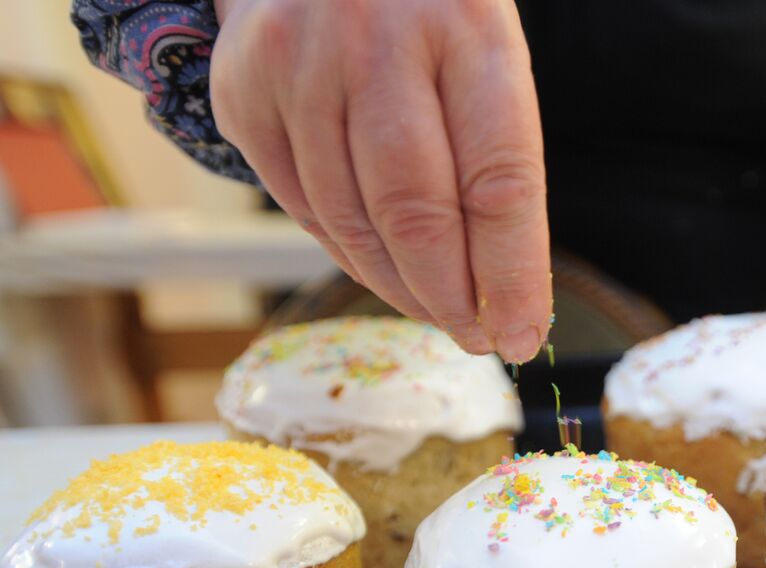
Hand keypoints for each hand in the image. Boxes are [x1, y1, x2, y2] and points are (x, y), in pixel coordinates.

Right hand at [211, 0, 550, 361]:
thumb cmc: (428, 15)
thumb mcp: (484, 55)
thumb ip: (495, 163)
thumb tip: (504, 297)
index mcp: (467, 27)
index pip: (498, 182)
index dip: (511, 275)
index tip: (520, 334)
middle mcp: (376, 39)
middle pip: (416, 213)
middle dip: (450, 297)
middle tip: (475, 337)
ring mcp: (299, 63)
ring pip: (351, 221)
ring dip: (397, 286)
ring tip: (432, 308)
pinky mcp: (244, 90)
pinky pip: (301, 206)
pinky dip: (346, 251)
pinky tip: (378, 264)